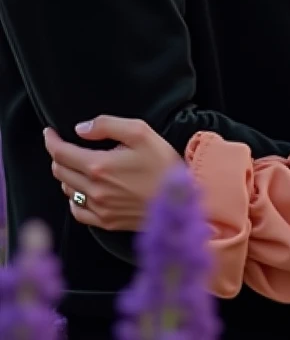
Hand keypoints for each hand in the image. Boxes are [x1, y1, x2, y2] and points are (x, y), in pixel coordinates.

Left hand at [44, 115, 181, 230]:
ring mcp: (100, 209)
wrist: (181, 198)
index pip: (61, 153)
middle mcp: (95, 190)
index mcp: (99, 166)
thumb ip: (107, 125)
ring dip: (66, 174)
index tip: (49, 132)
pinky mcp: (107, 222)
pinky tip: (83, 190)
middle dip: (58, 155)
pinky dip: (74, 198)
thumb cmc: (163, 162)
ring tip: (77, 163)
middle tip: (64, 144)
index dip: (50, 140)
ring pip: (67, 190)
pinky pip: (78, 211)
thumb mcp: (141, 132)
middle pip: (60, 171)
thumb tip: (80, 129)